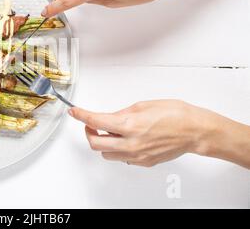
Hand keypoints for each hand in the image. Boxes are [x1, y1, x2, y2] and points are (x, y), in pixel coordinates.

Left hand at [69, 100, 221, 166]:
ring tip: (111, 132)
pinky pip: (122, 158)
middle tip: (91, 124)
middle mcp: (130, 143)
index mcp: (129, 125)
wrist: (194, 131)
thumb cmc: (175, 114)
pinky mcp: (143, 162)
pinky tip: (126, 140)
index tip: (74, 112)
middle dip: (89, 132)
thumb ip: (121, 113)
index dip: (81, 115)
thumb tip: (109, 117)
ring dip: (103, 142)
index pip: (95, 121)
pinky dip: (118, 149)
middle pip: (95, 143)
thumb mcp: (142, 105)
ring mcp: (136, 155)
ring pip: (106, 154)